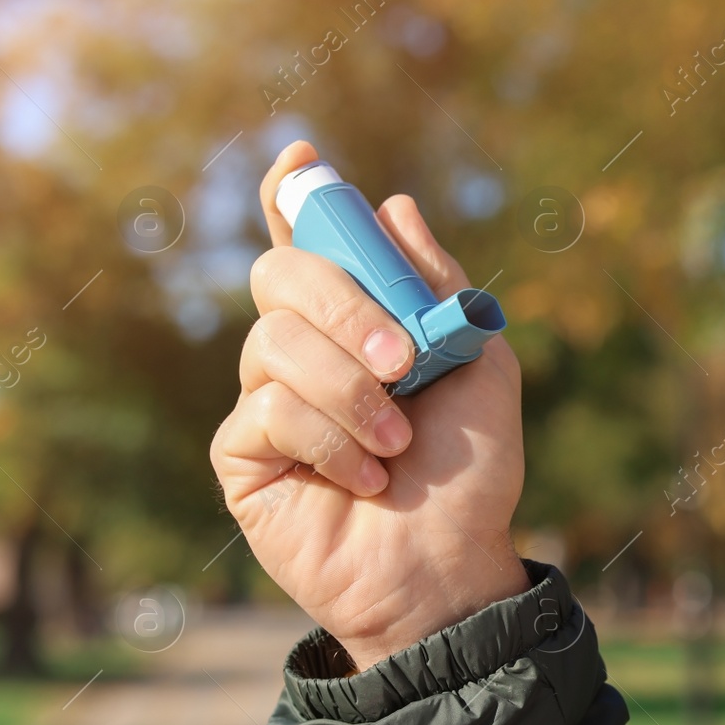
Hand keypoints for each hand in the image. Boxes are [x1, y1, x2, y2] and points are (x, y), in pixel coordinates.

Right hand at [211, 141, 529, 670]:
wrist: (451, 563)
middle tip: (403, 361)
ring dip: (350, 391)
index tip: (302, 160)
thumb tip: (396, 204)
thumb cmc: (471, 470)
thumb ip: (439, 287)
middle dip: (344, 307)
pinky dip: (328, 440)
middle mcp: (304, 348)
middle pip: (279, 274)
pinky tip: (366, 478)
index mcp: (359, 320)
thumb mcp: (480, 365)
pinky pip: (263, 411)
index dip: (295, 195)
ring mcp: (266, 398)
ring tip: (398, 442)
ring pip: (272, 344)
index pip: (309, 241)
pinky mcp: (243, 454)